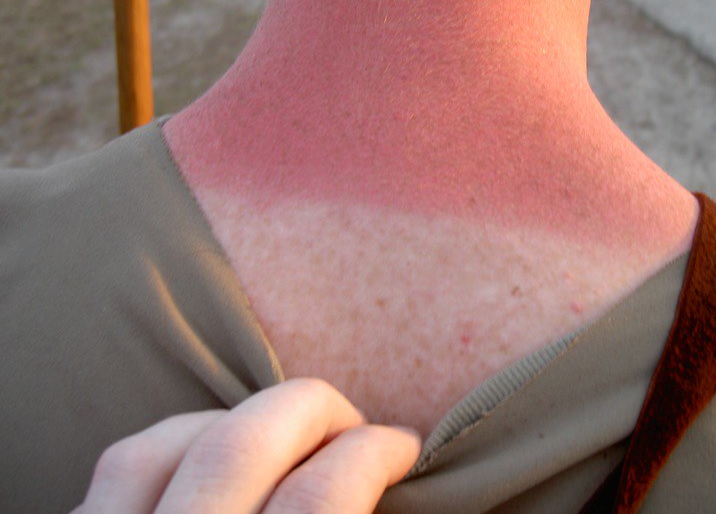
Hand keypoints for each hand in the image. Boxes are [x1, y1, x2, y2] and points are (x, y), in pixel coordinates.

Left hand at [73, 378, 420, 512]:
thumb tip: (383, 482)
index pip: (321, 497)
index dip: (376, 454)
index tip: (403, 445)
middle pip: (242, 447)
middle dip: (315, 410)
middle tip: (355, 424)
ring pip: (170, 445)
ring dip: (245, 416)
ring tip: (287, 430)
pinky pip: (120, 465)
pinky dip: (178, 438)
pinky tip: (209, 447)